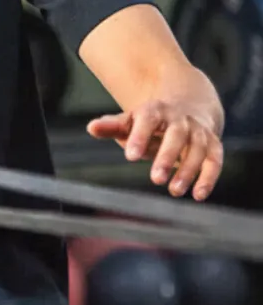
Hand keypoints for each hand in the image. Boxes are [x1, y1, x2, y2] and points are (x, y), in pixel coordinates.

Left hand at [87, 101, 223, 201]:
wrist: (187, 108)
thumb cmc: (149, 123)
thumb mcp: (130, 122)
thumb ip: (112, 127)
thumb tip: (91, 127)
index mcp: (156, 110)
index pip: (148, 120)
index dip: (140, 137)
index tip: (130, 157)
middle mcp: (181, 119)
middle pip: (176, 135)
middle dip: (167, 157)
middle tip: (155, 179)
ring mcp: (199, 132)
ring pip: (198, 149)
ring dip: (188, 171)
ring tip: (173, 191)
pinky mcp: (213, 145)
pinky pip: (214, 161)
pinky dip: (208, 178)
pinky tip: (197, 196)